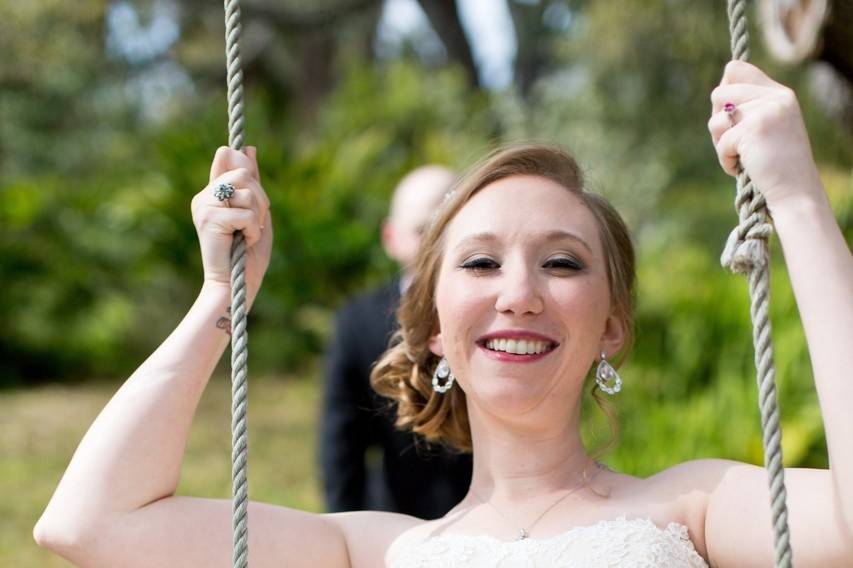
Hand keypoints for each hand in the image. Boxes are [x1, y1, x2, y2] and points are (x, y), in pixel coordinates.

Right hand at [191, 146, 272, 302]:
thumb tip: (248, 148)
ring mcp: (204, 206)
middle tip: (254, 224)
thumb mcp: (255, 213)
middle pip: (244, 172)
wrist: (235, 286)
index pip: (228, 156)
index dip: (246, 167)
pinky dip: (253, 230)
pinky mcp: (209, 219)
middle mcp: (204, 196)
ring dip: (258, 217)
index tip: (253, 193)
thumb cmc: (247, 255)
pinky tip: (243, 242)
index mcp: (212, 192)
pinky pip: (245, 212)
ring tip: (247, 234)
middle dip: (261, 200)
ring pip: (246, 190)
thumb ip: (252, 183)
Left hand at [708, 61, 822, 210]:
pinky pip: (721, 142)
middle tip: (735, 142)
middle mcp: (775, 97)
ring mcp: (766, 111)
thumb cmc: (775, 165)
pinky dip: (725, 160)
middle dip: (718, 121)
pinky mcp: (753, 129)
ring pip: (715, 118)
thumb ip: (747, 107)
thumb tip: (717, 91)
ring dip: (719, 142)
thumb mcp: (766, 128)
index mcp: (780, 93)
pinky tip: (742, 167)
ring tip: (740, 155)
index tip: (730, 115)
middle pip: (718, 92)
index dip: (723, 90)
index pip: (736, 68)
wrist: (795, 191)